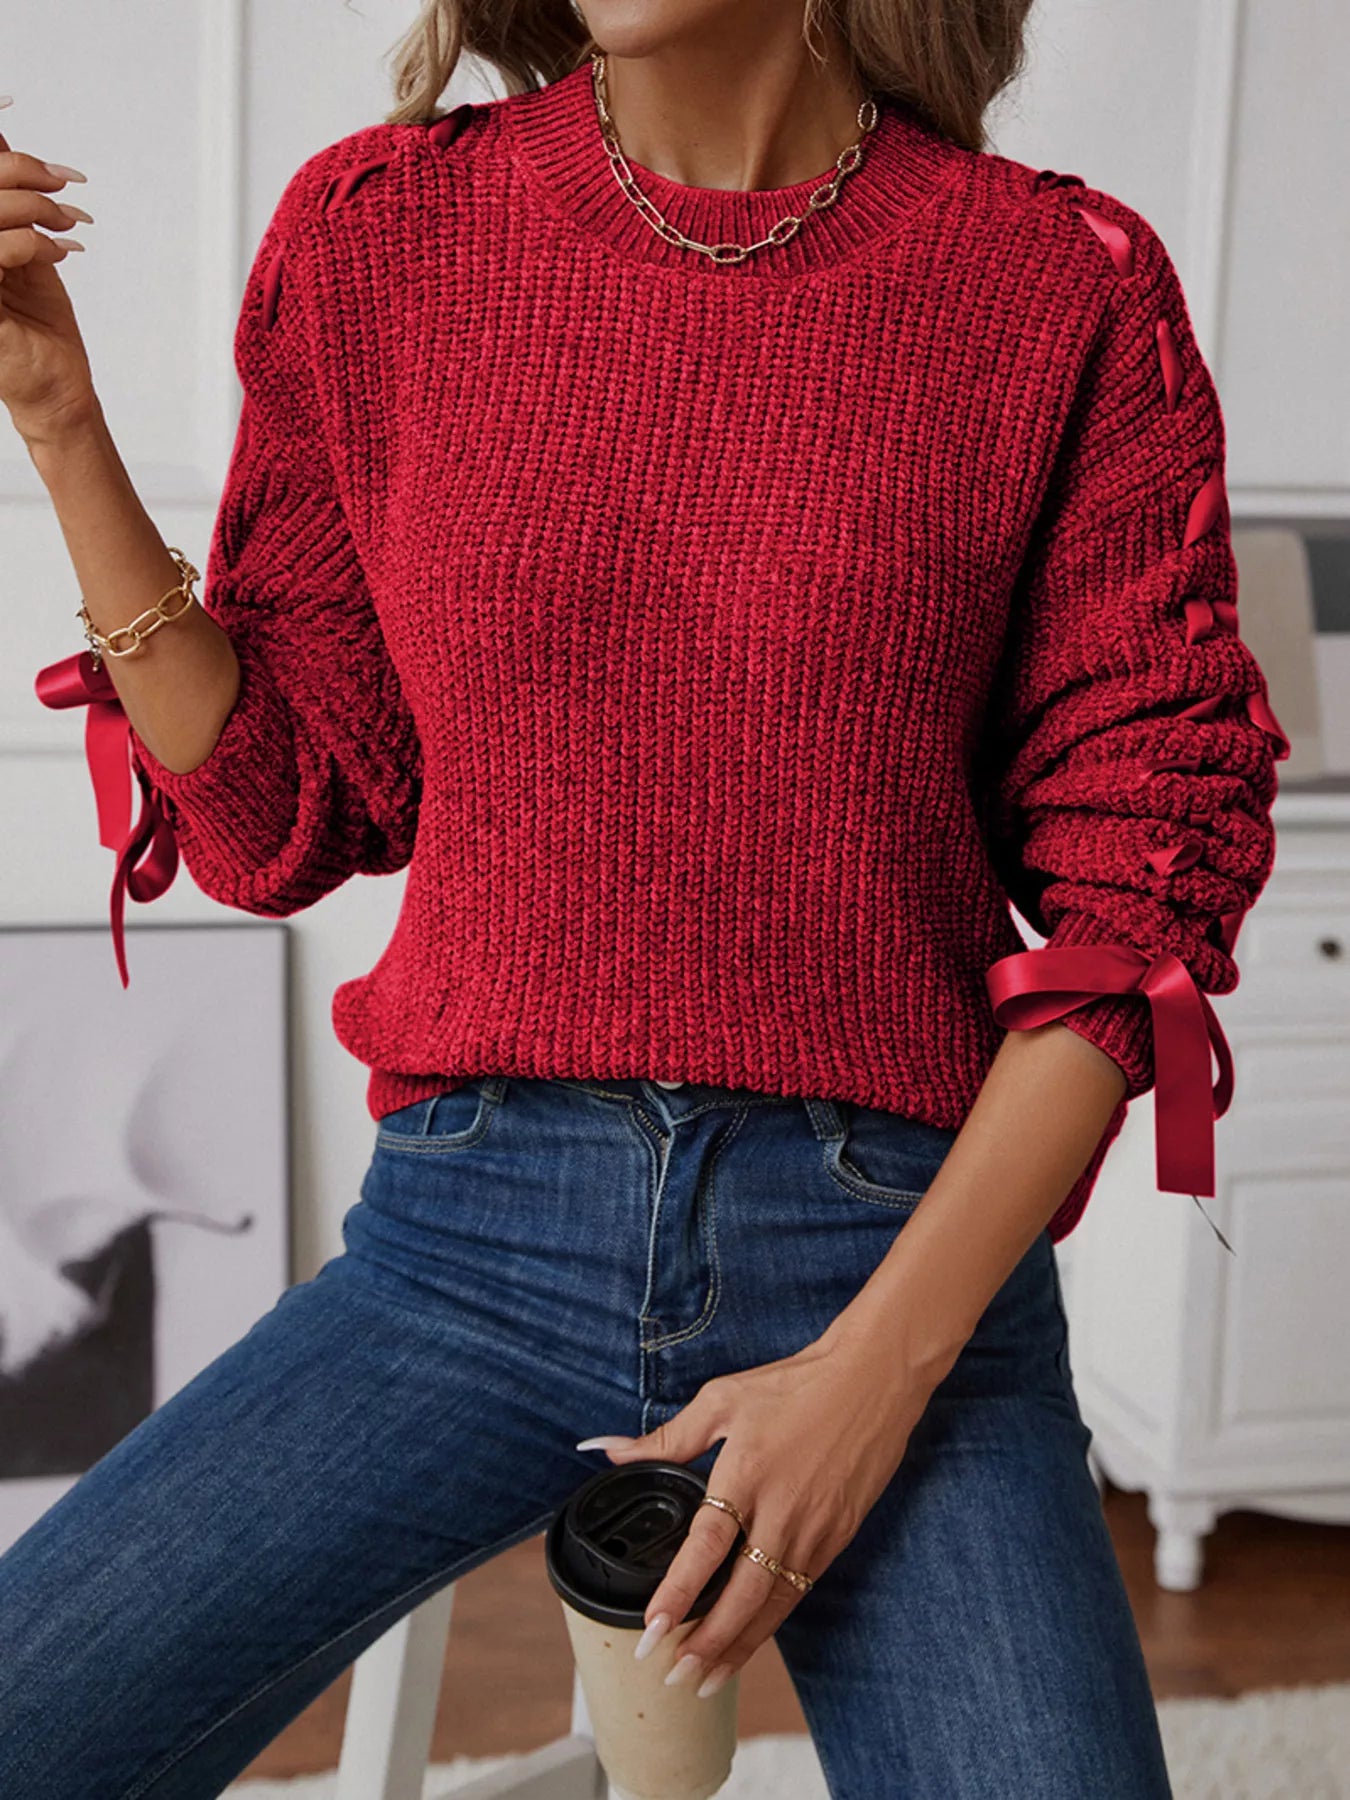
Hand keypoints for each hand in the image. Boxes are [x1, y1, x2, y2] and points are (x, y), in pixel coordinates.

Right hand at [0, 102, 97, 444]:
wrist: (55, 387)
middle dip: (23, 171)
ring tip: (68, 223)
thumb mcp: (25, 248)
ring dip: (36, 208)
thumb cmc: (38, 325)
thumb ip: (8, 198)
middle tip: (65, 184)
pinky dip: (32, 242)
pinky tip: (58, 253)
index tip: (8, 103)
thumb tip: (2, 141)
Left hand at [575, 1328, 938, 1698]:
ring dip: (739, 1646)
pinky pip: (798, 1591)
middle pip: (742, 1594)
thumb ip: (667, 1436)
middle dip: (707, 1641)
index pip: (706, 1546)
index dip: (677, 1591)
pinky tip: (748, 1639)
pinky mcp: (836, 1538)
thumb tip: (607, 1448)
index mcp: (746, 1474)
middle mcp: (781, 1512)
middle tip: (673, 1674)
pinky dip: (771, 1623)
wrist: (872, 1381)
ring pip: (773, 1606)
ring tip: (705, 1679)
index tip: (652, 1629)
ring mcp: (813, 1530)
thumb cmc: (794, 1385)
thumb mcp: (723, 1399)